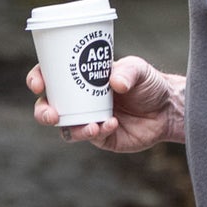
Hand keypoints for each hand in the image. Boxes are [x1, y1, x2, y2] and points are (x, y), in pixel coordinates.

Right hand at [28, 55, 174, 151]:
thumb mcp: (139, 69)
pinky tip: (111, 124)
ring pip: (64, 127)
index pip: (51, 76)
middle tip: (52, 113)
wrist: (168, 109)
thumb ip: (128, 72)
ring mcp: (88, 118)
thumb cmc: (149, 83)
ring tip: (92, 125)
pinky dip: (96, 131)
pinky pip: (89, 136)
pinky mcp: (101, 136)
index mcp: (82, 78)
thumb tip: (114, 82)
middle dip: (43, 111)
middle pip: (48, 106)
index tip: (38, 83)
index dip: (38, 78)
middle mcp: (80, 99)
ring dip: (71, 127)